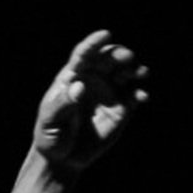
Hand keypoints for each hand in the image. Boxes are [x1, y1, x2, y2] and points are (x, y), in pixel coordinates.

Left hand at [34, 31, 148, 172]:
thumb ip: (62, 104)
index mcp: (72, 76)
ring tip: (140, 73)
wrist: (63, 158)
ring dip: (135, 69)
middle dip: (119, 54)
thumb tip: (79, 87)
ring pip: (126, 72)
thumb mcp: (50, 120)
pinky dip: (141, 93)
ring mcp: (109, 91)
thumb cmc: (51, 135)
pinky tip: (142, 97)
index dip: (94, 43)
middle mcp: (93, 79)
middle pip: (109, 58)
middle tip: (127, 58)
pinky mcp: (122, 107)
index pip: (84, 54)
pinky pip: (135, 95)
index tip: (105, 35)